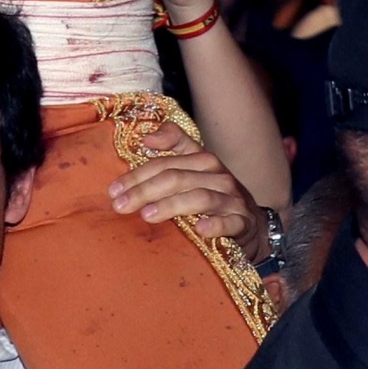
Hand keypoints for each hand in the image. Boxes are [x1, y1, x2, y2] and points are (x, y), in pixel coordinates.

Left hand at [107, 124, 260, 242]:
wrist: (253, 225)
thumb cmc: (215, 195)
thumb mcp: (194, 169)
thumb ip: (173, 146)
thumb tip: (147, 138)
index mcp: (203, 161)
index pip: (165, 162)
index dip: (138, 173)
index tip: (114, 189)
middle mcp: (218, 176)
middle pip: (177, 178)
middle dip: (145, 190)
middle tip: (120, 205)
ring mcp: (232, 200)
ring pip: (200, 197)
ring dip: (171, 205)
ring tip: (147, 215)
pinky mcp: (243, 223)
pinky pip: (230, 223)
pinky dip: (215, 225)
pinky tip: (199, 230)